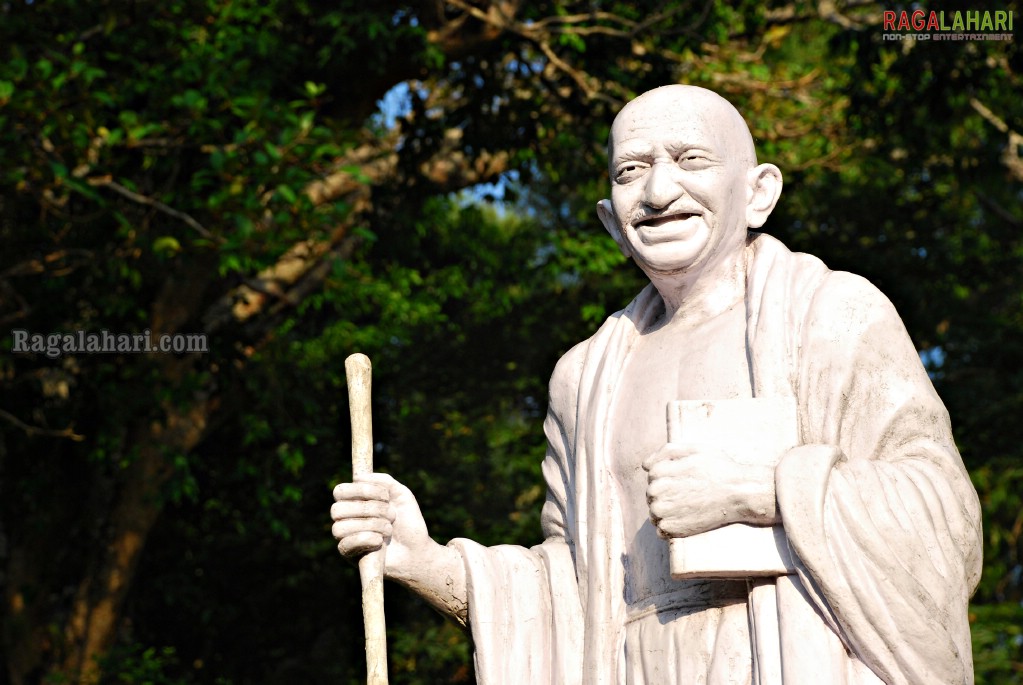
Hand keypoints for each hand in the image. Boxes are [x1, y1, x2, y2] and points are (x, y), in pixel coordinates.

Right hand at [330, 472, 433, 578]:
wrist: (416, 550)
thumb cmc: (408, 522)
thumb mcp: (401, 495)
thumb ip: (384, 481)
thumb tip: (359, 477)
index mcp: (355, 501)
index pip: (340, 491)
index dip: (360, 490)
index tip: (385, 495)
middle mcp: (346, 518)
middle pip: (337, 509)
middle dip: (369, 509)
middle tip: (391, 514)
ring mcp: (346, 537)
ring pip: (340, 528)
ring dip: (371, 525)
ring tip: (388, 529)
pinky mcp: (349, 555)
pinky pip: (345, 544)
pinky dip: (366, 539)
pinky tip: (380, 540)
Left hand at [643, 443, 777, 538]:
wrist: (738, 493)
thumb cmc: (719, 468)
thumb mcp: (693, 449)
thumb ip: (666, 452)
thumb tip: (646, 465)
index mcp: (659, 472)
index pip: (652, 475)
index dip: (670, 476)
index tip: (686, 479)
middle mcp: (656, 492)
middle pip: (652, 494)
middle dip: (666, 493)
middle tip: (689, 493)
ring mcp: (663, 512)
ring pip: (654, 512)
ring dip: (667, 511)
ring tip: (688, 506)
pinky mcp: (672, 530)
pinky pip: (661, 530)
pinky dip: (670, 527)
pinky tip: (687, 519)